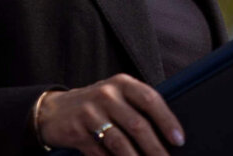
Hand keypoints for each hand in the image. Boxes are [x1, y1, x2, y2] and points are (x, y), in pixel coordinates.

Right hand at [36, 74, 185, 154]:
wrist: (54, 111)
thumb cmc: (96, 105)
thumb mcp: (116, 96)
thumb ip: (138, 108)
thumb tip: (166, 136)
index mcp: (122, 84)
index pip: (150, 99)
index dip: (167, 120)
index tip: (179, 139)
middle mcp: (106, 94)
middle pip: (137, 124)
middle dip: (155, 148)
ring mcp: (90, 112)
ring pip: (120, 142)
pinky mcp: (77, 131)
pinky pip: (101, 153)